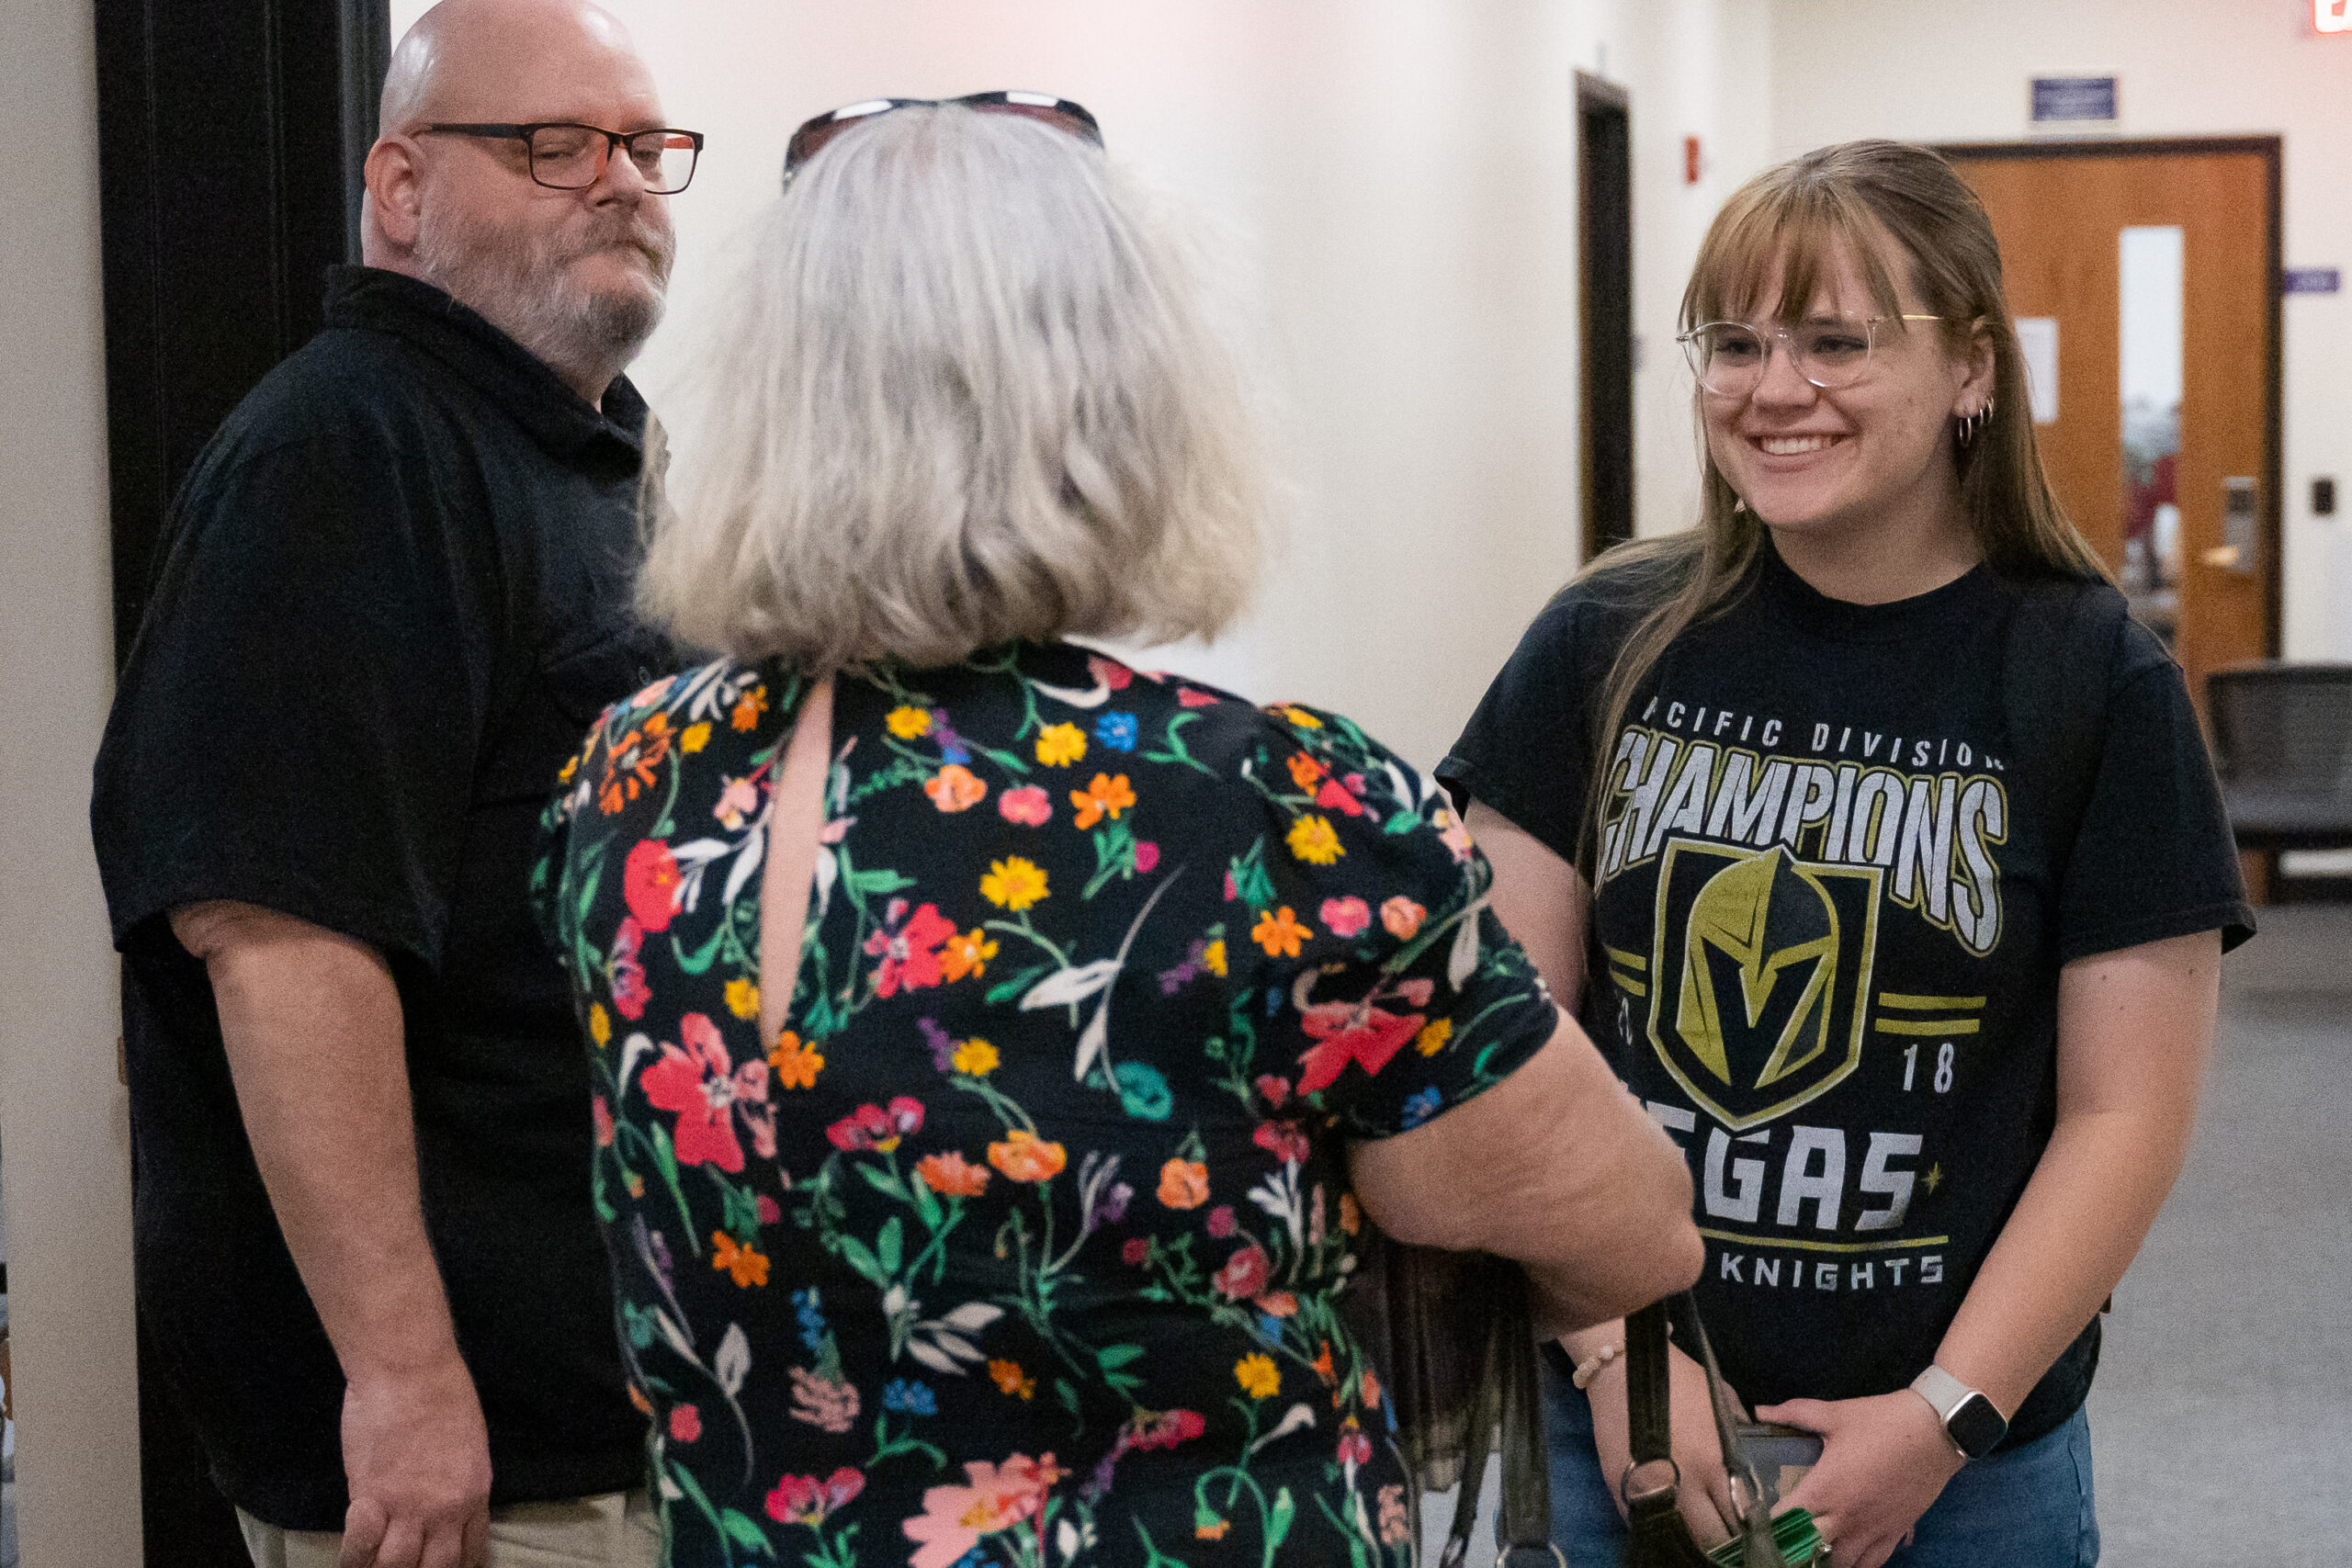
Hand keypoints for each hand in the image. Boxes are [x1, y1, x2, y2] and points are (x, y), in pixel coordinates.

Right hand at [337, 1354, 491, 1567]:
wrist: (410, 1371)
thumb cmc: (444, 1392)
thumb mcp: (470, 1443)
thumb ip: (457, 1480)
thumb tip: (443, 1503)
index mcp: (475, 1493)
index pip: (471, 1549)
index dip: (457, 1567)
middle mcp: (445, 1510)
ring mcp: (407, 1508)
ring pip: (397, 1566)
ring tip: (374, 1567)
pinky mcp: (370, 1498)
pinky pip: (360, 1548)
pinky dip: (354, 1559)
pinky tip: (351, 1560)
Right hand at [1581, 1337, 1738, 1548]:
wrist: (1620, 1367)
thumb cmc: (1677, 1378)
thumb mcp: (1720, 1398)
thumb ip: (1738, 1433)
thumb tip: (1750, 1462)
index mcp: (1714, 1461)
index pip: (1741, 1514)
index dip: (1750, 1529)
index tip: (1752, 1533)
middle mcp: (1684, 1482)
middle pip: (1712, 1538)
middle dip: (1723, 1543)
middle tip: (1727, 1542)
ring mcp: (1649, 1489)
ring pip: (1678, 1539)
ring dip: (1692, 1541)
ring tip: (1698, 1536)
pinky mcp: (1620, 1490)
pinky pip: (1644, 1526)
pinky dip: (1659, 1529)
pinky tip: (1668, 1524)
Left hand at [1758, 1392, 1963, 1567]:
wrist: (1936, 1431)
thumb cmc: (1882, 1421)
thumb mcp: (1835, 1413)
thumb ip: (1795, 1414)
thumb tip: (1761, 1410)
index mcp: (1827, 1488)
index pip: (1788, 1521)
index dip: (1770, 1525)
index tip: (1757, 1521)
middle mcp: (1848, 1516)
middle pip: (1811, 1552)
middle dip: (1792, 1550)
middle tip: (1781, 1540)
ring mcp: (1873, 1529)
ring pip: (1842, 1564)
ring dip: (1823, 1560)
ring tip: (1810, 1549)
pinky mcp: (1895, 1533)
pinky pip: (1873, 1563)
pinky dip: (1856, 1564)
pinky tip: (1844, 1554)